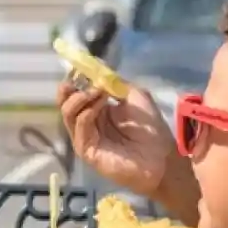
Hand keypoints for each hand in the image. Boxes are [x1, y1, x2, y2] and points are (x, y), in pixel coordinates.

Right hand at [61, 83, 196, 218]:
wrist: (161, 158)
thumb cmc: (151, 130)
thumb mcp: (136, 96)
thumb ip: (116, 85)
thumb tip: (97, 74)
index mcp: (97, 111)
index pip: (75, 94)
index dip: (75, 81)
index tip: (80, 69)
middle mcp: (88, 123)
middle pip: (66, 104)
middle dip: (69, 89)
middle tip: (80, 80)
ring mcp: (85, 137)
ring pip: (68, 114)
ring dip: (79, 98)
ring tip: (96, 91)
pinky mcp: (86, 149)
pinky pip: (80, 128)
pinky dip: (87, 112)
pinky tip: (100, 104)